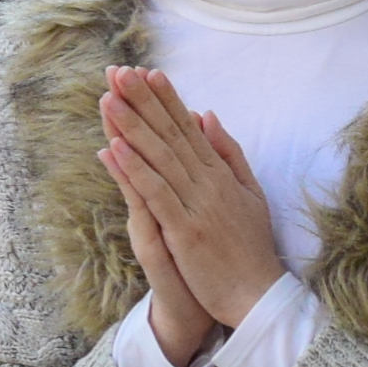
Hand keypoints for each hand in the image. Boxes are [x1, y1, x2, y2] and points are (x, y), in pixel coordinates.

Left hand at [103, 66, 284, 337]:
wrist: (258, 294)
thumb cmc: (250, 247)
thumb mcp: (248, 193)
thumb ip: (228, 153)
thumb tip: (207, 115)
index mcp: (219, 174)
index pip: (188, 129)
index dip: (166, 100)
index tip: (146, 72)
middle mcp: (208, 182)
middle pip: (170, 135)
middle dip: (144, 102)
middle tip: (119, 71)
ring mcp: (197, 205)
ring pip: (159, 158)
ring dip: (132, 127)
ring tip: (109, 98)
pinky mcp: (185, 229)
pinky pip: (156, 194)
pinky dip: (135, 169)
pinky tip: (114, 148)